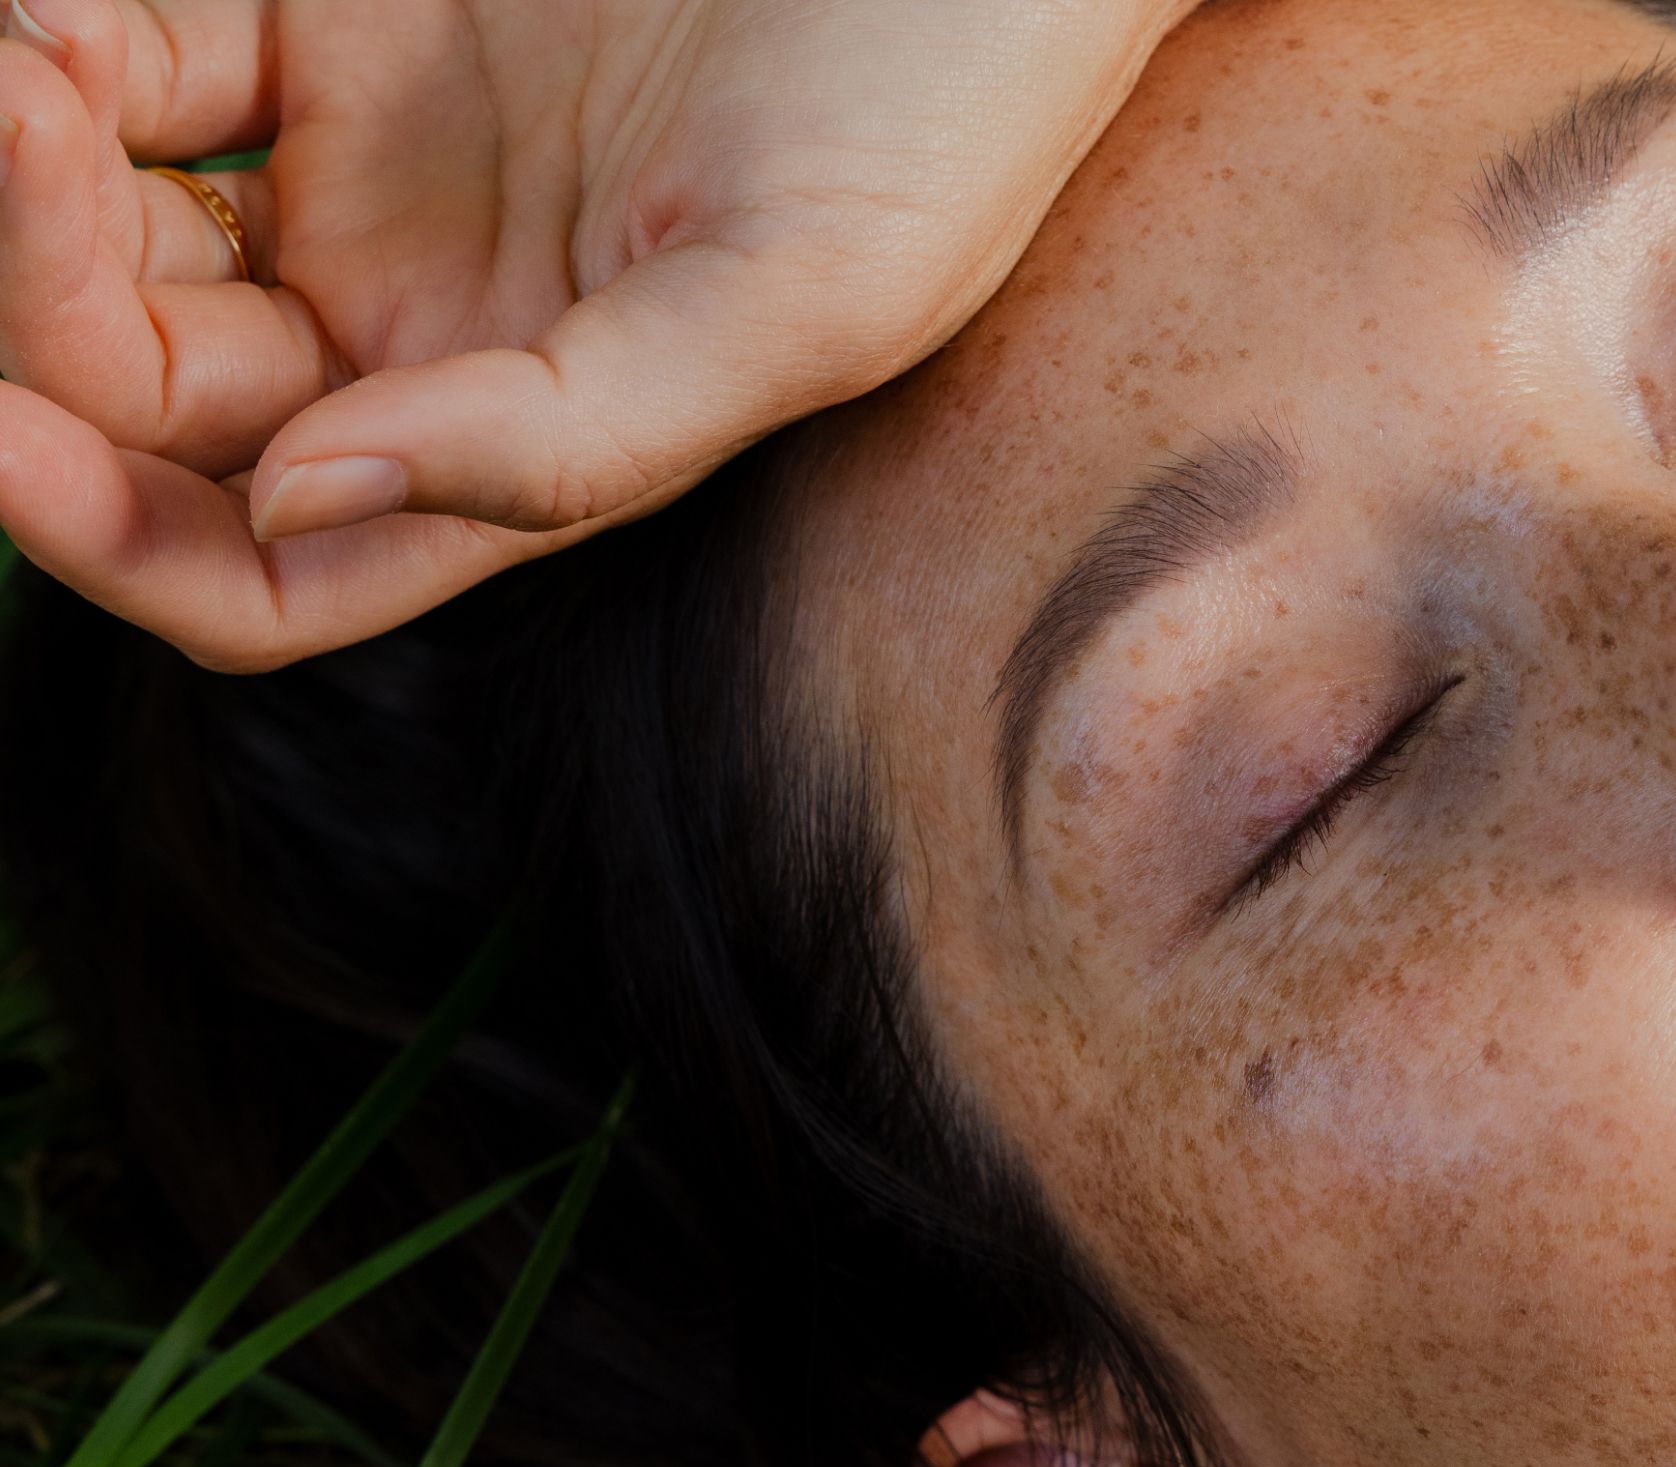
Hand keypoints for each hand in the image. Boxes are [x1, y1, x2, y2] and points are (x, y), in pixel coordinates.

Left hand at [0, 0, 1195, 668]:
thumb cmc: (943, 99)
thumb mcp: (804, 300)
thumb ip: (576, 437)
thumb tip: (309, 497)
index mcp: (529, 445)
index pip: (267, 564)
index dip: (113, 540)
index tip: (4, 441)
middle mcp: (427, 333)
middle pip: (145, 405)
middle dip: (31, 318)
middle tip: (12, 145)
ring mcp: (371, 174)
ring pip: (105, 245)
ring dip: (20, 186)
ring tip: (18, 67)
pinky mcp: (338, 19)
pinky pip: (133, 60)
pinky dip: (60, 49)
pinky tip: (52, 24)